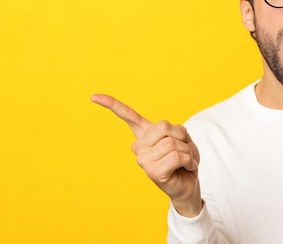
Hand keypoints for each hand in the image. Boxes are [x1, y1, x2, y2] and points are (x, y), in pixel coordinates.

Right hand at [91, 94, 202, 216]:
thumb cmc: (185, 159)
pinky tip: (188, 167)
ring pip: (172, 143)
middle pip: (164, 127)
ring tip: (186, 160)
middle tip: (185, 149)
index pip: (128, 116)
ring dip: (188, 151)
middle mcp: (139, 146)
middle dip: (183, 136)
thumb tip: (166, 138)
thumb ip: (174, 132)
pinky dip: (189, 160)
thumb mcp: (183, 139)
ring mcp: (143, 160)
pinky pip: (176, 156)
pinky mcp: (152, 172)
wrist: (188, 185)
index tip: (93, 97)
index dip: (112, 104)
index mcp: (144, 135)